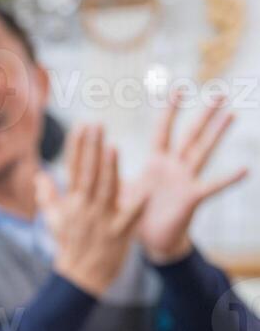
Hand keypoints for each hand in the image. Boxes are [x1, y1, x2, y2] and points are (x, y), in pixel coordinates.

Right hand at [38, 124, 145, 297]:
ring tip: (111, 147)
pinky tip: (146, 190)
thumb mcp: (54, 220)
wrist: (81, 277)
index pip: (73, 168)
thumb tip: (39, 175)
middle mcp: (85, 208)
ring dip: (108, 169)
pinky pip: (129, 218)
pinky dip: (137, 205)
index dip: (77, 147)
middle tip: (96, 125)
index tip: (81, 125)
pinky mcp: (118, 234)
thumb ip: (48, 196)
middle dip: (91, 149)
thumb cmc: (70, 246)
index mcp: (72, 202)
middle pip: (88, 174)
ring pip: (105, 190)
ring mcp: (101, 221)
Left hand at [125, 94, 250, 264]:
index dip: (170, 110)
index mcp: (157, 162)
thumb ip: (108, 172)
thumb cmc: (136, 214)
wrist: (150, 241)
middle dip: (205, 114)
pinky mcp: (191, 197)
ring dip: (217, 133)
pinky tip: (244, 169)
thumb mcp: (120, 189)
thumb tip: (86, 158)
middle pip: (191, 134)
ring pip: (203, 151)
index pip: (164, 130)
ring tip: (231, 115)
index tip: (178, 89)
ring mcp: (186, 180)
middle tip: (220, 92)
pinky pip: (212, 186)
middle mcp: (175, 166)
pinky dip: (228, 178)